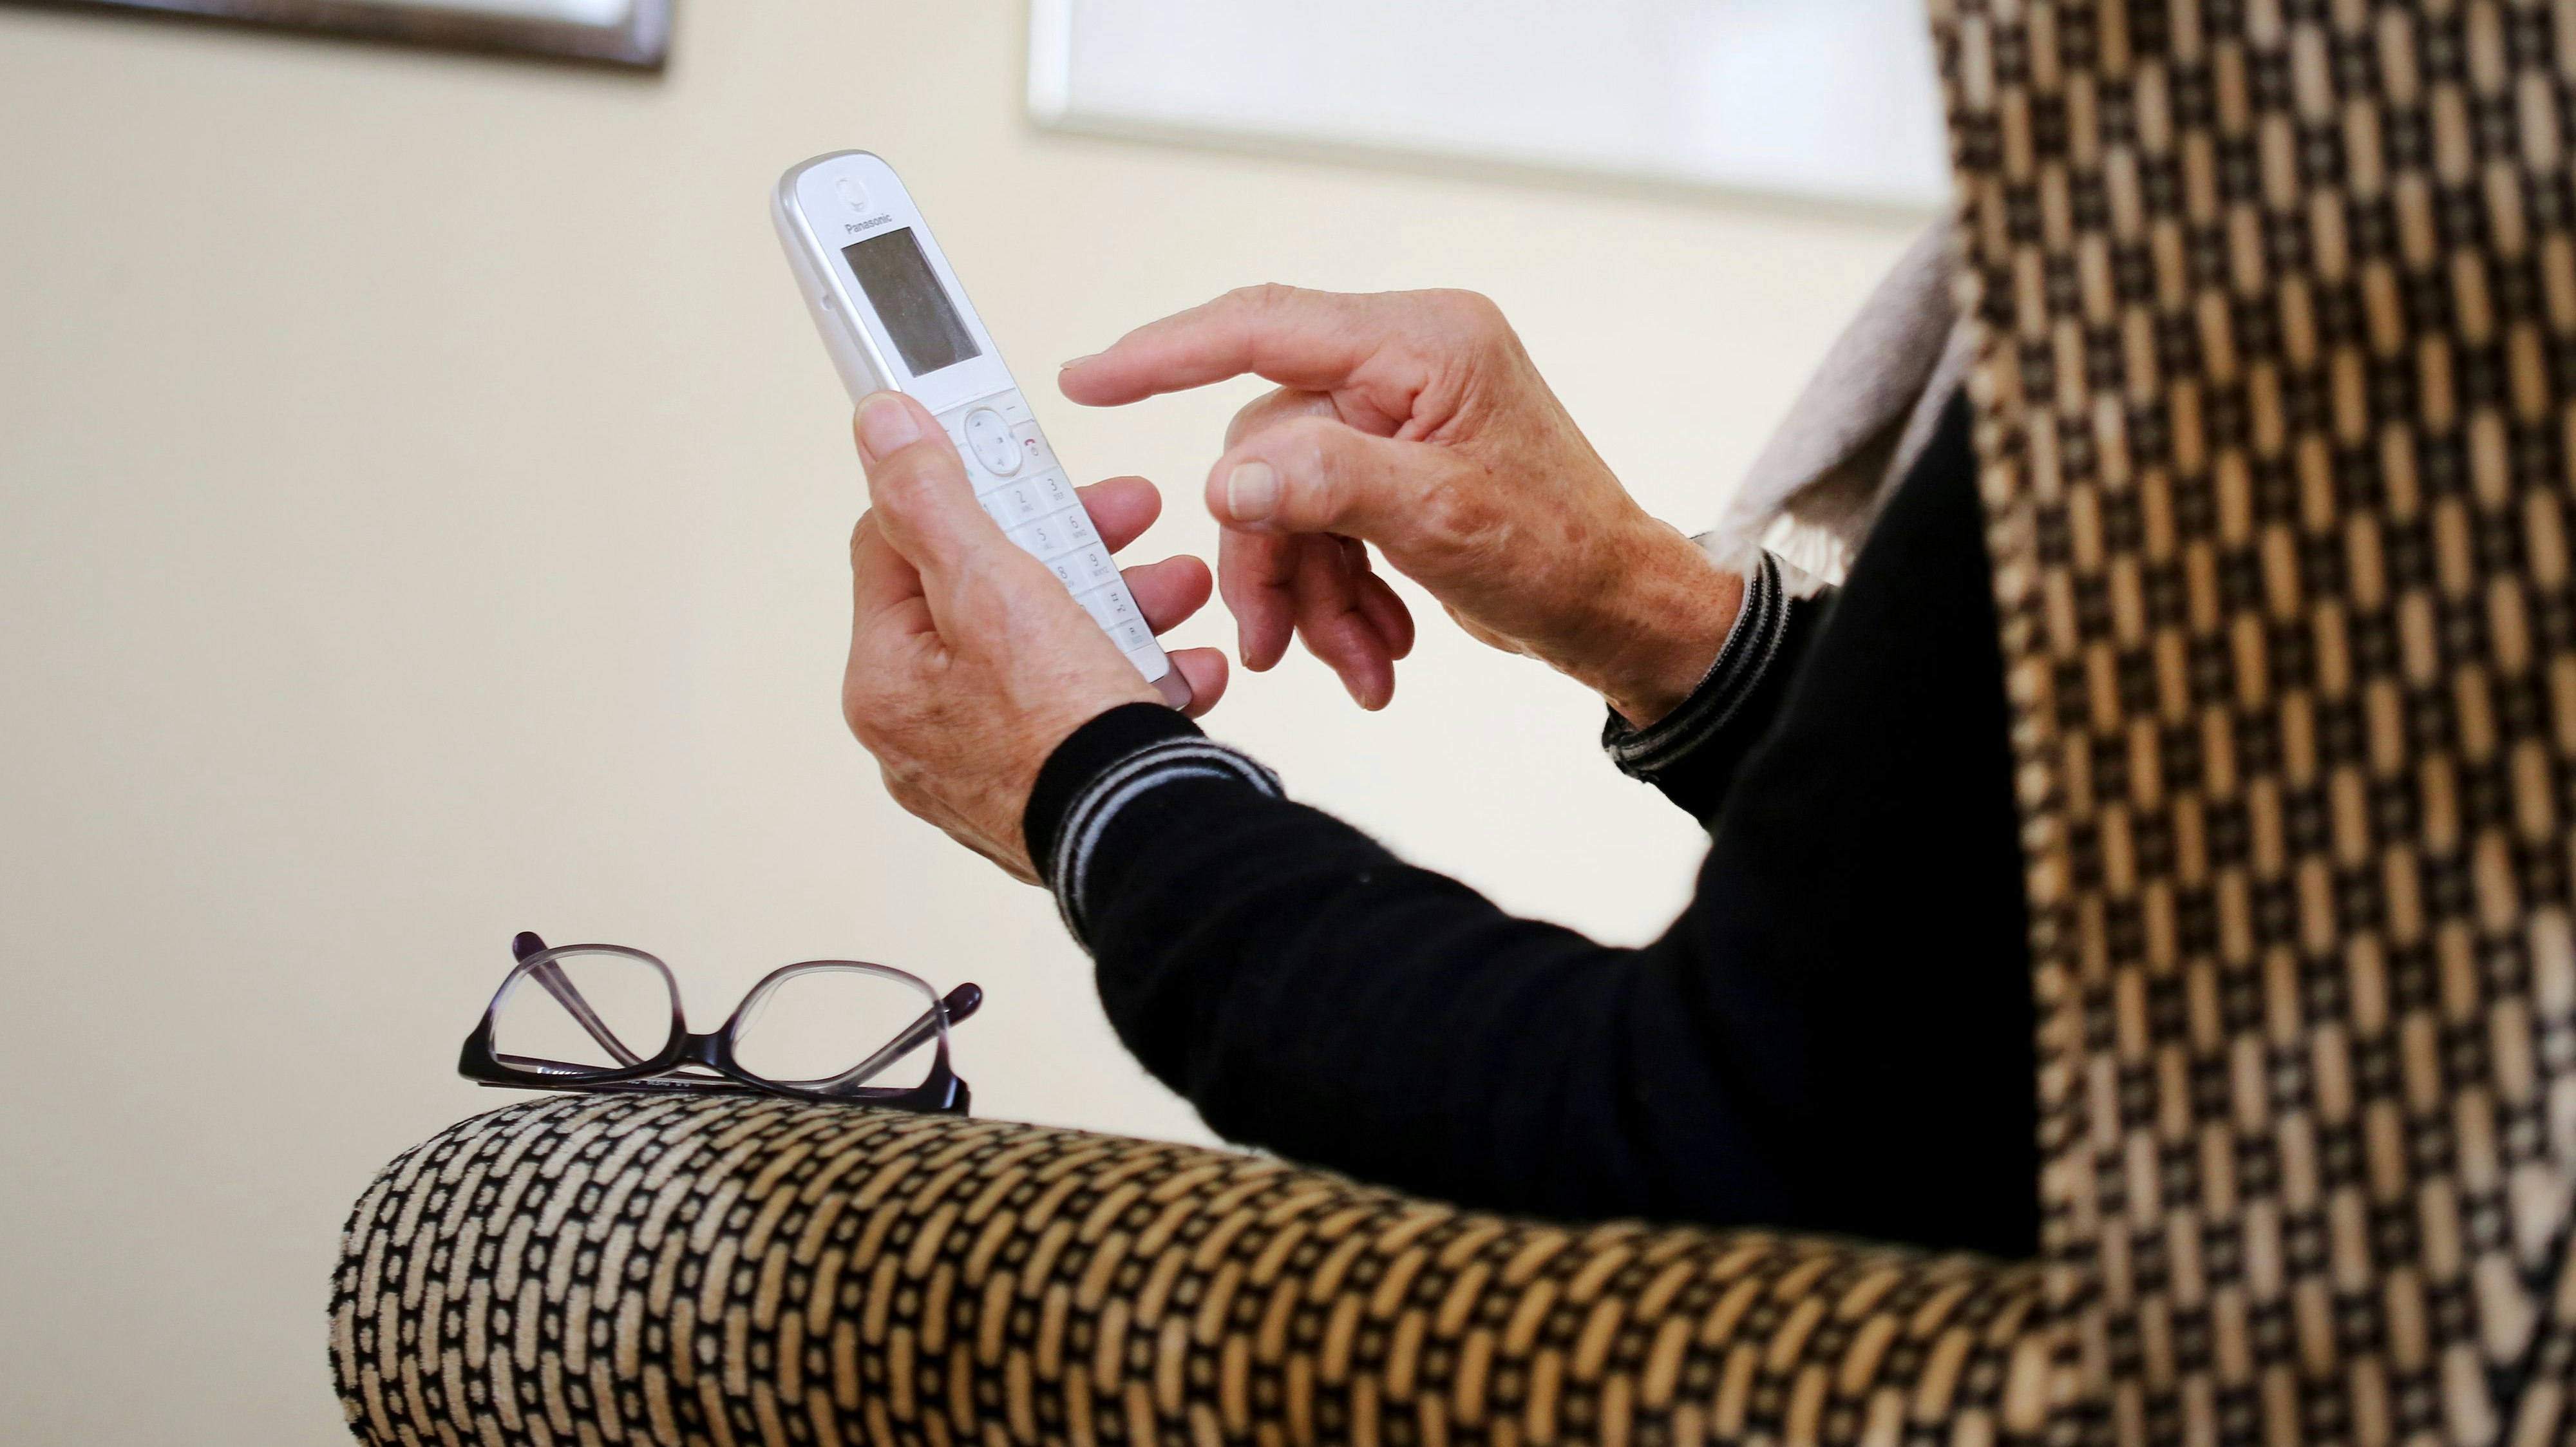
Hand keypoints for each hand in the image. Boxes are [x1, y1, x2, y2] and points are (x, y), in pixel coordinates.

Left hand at [842, 392, 1228, 880]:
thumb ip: (933, 501)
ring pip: (1052, 649)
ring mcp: (990, 765)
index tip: (1020, 460)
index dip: (966, 488)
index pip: (898, 546)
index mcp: (889, 679)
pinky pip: (1090, 710)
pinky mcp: (1053, 788)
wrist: (1146, 844)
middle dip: (1074, 545)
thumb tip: (880, 430)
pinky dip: (1141, 680)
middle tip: (1129, 514)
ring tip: (1181, 591)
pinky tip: (1187, 668)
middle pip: (988, 593)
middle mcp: (926, 729)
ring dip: (1124, 605)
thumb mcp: (994, 586)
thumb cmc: (1065, 736)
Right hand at [1060, 285, 1740, 722]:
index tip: (1089, 380)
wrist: (1624, 614)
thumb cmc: (1564, 555)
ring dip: (1308, 593)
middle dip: (1273, 556)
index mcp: (1421, 345)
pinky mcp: (1400, 472)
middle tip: (1276, 644)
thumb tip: (1230, 478)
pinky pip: (1326, 526)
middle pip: (1271, 448)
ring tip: (1352, 666)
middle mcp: (1406, 367)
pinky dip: (1339, 596)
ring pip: (1291, 501)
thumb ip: (1328, 483)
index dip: (1166, 351)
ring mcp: (1401, 421)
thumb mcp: (1442, 518)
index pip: (1264, 327)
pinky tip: (1377, 650)